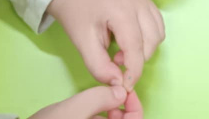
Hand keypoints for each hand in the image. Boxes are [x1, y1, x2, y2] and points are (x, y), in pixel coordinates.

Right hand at [28, 86, 142, 118]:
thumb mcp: (74, 109)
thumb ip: (99, 98)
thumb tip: (121, 92)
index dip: (135, 107)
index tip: (125, 92)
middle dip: (121, 109)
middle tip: (111, 91)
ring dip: (110, 112)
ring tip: (97, 99)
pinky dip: (98, 117)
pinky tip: (87, 108)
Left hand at [47, 0, 163, 90]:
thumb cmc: (78, 16)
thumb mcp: (83, 44)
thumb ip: (99, 66)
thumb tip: (118, 82)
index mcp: (121, 11)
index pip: (136, 47)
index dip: (134, 71)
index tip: (125, 86)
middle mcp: (139, 3)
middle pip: (151, 42)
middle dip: (137, 59)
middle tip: (115, 59)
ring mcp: (145, 0)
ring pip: (158, 35)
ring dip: (144, 50)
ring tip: (122, 50)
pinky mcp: (148, 2)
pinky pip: (158, 27)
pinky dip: (148, 40)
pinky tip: (130, 41)